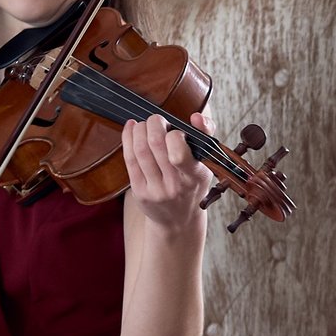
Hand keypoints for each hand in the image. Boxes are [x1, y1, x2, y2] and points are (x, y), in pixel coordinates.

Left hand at [122, 111, 214, 232]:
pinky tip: (131, 129)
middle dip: (153, 124)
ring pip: (140, 150)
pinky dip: (128, 139)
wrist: (179, 219)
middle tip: (156, 120)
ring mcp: (155, 190)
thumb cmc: (193, 184)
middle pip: (155, 144)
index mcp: (195, 176)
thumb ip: (205, 135)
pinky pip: (129, 159)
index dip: (174, 135)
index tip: (176, 131)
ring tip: (144, 124)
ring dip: (139, 129)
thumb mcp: (207, 164)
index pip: (179, 153)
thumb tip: (197, 116)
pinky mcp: (139, 191)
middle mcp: (175, 185)